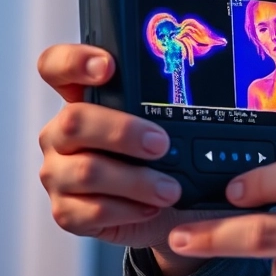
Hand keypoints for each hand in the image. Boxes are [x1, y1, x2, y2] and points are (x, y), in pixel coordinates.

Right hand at [36, 44, 230, 275]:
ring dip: (136, 181)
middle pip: (74, 121)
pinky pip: (89, 212)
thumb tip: (219, 95)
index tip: (108, 67)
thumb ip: (171, 106)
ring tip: (171, 189)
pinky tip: (151, 208)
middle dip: (123, 132)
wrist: (174, 215)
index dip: (74, 61)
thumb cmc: (172, 162)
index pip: (56, 66)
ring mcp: (59, 173)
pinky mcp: (66, 211)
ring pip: (86, 171)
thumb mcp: (173, 128)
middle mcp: (63, 133)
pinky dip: (127, 211)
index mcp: (83, 100)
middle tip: (162, 144)